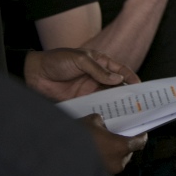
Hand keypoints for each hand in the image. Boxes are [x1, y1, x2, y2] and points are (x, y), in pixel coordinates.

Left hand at [24, 47, 140, 101]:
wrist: (35, 73)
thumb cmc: (58, 60)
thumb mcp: (81, 60)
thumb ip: (99, 71)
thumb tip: (118, 80)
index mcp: (100, 62)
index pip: (120, 70)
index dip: (130, 77)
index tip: (140, 86)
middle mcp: (97, 76)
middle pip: (116, 85)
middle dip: (126, 92)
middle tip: (137, 101)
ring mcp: (89, 89)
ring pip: (107, 97)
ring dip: (115, 102)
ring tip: (125, 111)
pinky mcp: (80, 100)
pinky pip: (94, 105)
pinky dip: (102, 110)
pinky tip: (108, 115)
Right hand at [79, 114, 146, 173]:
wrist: (58, 156)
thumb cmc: (78, 136)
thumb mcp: (92, 121)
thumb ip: (103, 122)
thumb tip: (103, 125)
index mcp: (121, 147)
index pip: (139, 142)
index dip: (141, 136)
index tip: (141, 132)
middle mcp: (118, 163)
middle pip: (128, 153)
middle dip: (124, 145)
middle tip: (117, 137)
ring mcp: (109, 173)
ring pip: (117, 161)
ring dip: (113, 154)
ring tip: (104, 146)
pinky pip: (106, 168)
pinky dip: (104, 161)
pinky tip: (95, 155)